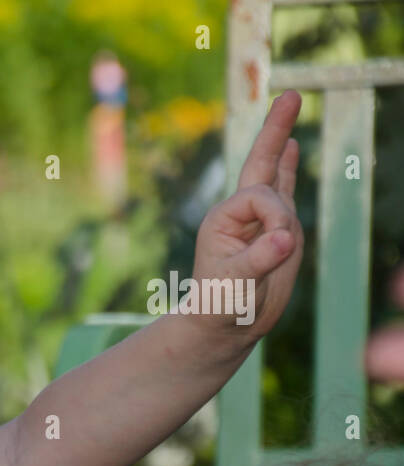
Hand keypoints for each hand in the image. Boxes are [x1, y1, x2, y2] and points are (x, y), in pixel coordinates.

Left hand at [189, 89, 303, 343]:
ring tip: (289, 103)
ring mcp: (260, 221)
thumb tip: (285, 238)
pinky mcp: (276, 231)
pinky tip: (292, 147)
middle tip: (289, 93)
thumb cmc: (219, 308)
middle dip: (275, 129)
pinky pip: (284, 191)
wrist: (224, 326)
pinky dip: (289, 168)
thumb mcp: (235, 286)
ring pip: (276, 175)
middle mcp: (240, 214)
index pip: (262, 197)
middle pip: (260, 163)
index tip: (281, 246)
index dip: (276, 217)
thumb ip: (258, 261)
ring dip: (284, 143)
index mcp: (223, 219)